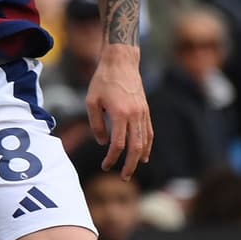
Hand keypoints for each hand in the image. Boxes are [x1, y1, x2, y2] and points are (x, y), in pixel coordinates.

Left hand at [85, 48, 151, 178]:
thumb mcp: (91, 102)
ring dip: (140, 158)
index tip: (105, 166)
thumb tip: (104, 143)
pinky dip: (148, 145)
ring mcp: (143, 112)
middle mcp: (135, 115)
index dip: (112, 158)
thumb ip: (96, 124)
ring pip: (145, 141)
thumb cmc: (102, 81)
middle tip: (123, 177)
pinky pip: (149, 132)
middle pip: (136, 147)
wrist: (121, 62)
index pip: (118, 144)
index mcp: (120, 114)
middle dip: (130, 165)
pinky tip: (145, 155)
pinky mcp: (146, 110)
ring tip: (133, 170)